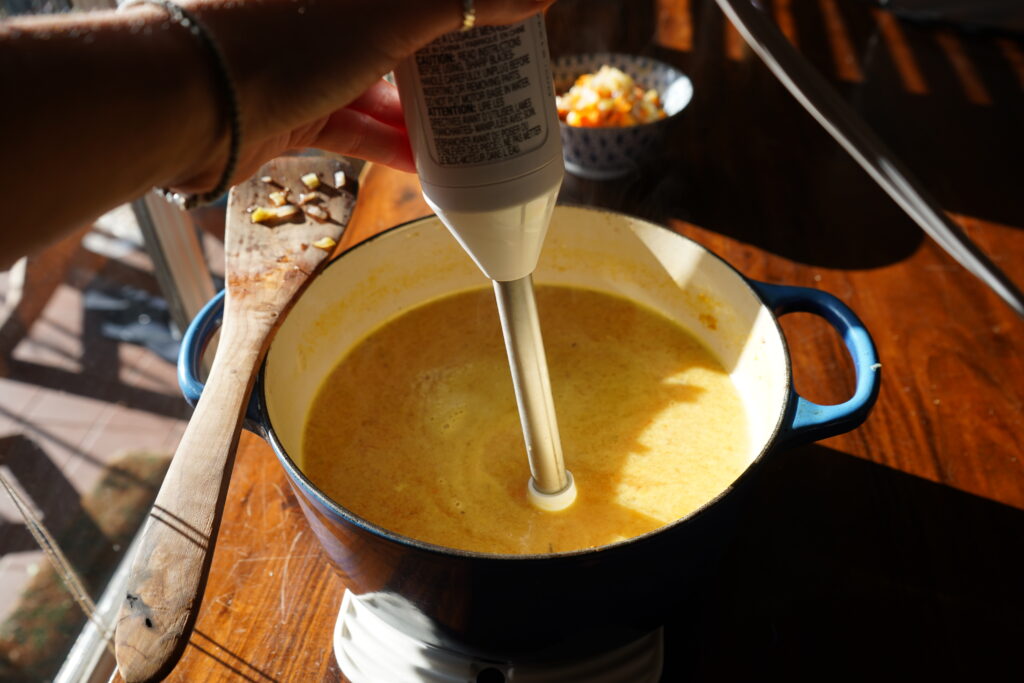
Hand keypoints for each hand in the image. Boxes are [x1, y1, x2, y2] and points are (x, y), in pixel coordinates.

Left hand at [168, 0, 556, 191]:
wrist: (190, 107)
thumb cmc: (282, 39)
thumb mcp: (390, 14)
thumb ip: (463, 2)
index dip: (458, 8)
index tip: (496, 23)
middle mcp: (321, 6)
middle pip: (401, 28)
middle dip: (449, 58)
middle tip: (493, 78)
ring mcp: (306, 57)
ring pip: (381, 79)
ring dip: (425, 108)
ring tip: (474, 127)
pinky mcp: (296, 107)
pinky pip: (357, 124)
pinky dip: (392, 143)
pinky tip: (432, 163)